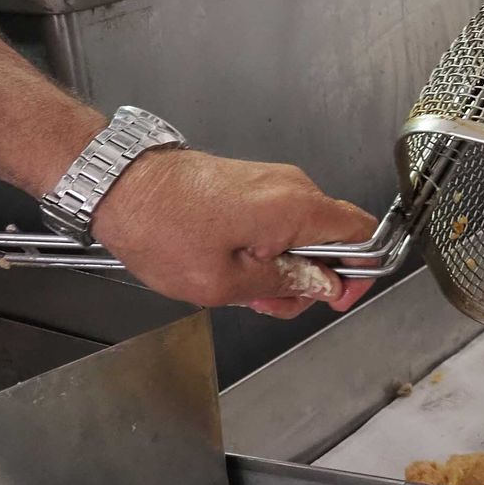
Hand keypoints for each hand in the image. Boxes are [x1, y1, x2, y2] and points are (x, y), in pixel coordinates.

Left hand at [92, 149, 378, 318]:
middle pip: (334, 238)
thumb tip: (323, 285)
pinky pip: (282, 221)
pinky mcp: (255, 185)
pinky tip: (236, 266)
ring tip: (244, 287)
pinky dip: (270, 249)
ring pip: (306, 233)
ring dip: (286, 266)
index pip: (362, 235)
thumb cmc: (161, 227)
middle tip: (273, 301)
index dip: (360, 272)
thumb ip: (286, 284)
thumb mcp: (226, 282)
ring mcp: (274, 183)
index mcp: (296, 208)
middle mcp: (293, 188)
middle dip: (312, 278)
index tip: (337, 296)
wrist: (120, 185)